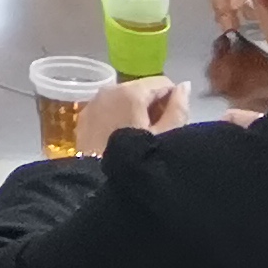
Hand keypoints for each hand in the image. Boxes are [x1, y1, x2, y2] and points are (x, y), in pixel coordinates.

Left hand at [74, 75, 189, 151]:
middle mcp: (109, 89)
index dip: (173, 102)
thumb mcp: (167, 136)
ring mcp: (93, 103)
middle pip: (142, 90)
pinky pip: (108, 110)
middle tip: (158, 134)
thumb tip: (184, 86)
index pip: (163, 84)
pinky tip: (122, 139)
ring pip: (123, 100)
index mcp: (131, 91)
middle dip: (153, 107)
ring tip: (140, 139)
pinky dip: (118, 118)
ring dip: (135, 112)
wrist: (98, 184)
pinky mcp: (84, 118)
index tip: (173, 123)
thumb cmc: (138, 159)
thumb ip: (179, 108)